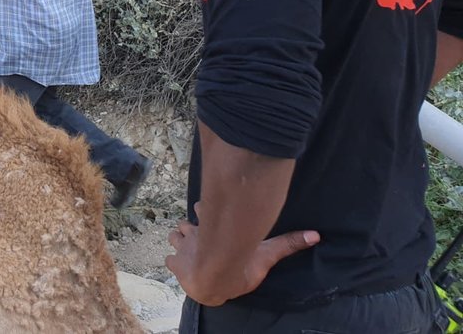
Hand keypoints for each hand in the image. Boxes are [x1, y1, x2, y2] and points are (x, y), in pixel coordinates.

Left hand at [165, 203, 318, 305]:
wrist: (215, 279)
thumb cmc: (240, 263)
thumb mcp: (266, 252)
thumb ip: (289, 243)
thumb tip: (317, 235)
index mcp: (211, 225)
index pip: (201, 208)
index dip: (203, 211)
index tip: (205, 213)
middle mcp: (194, 232)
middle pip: (185, 223)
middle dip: (190, 228)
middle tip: (198, 237)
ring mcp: (182, 247)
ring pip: (174, 237)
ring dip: (179, 242)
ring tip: (188, 251)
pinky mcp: (175, 263)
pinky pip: (170, 259)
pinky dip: (174, 262)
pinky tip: (181, 267)